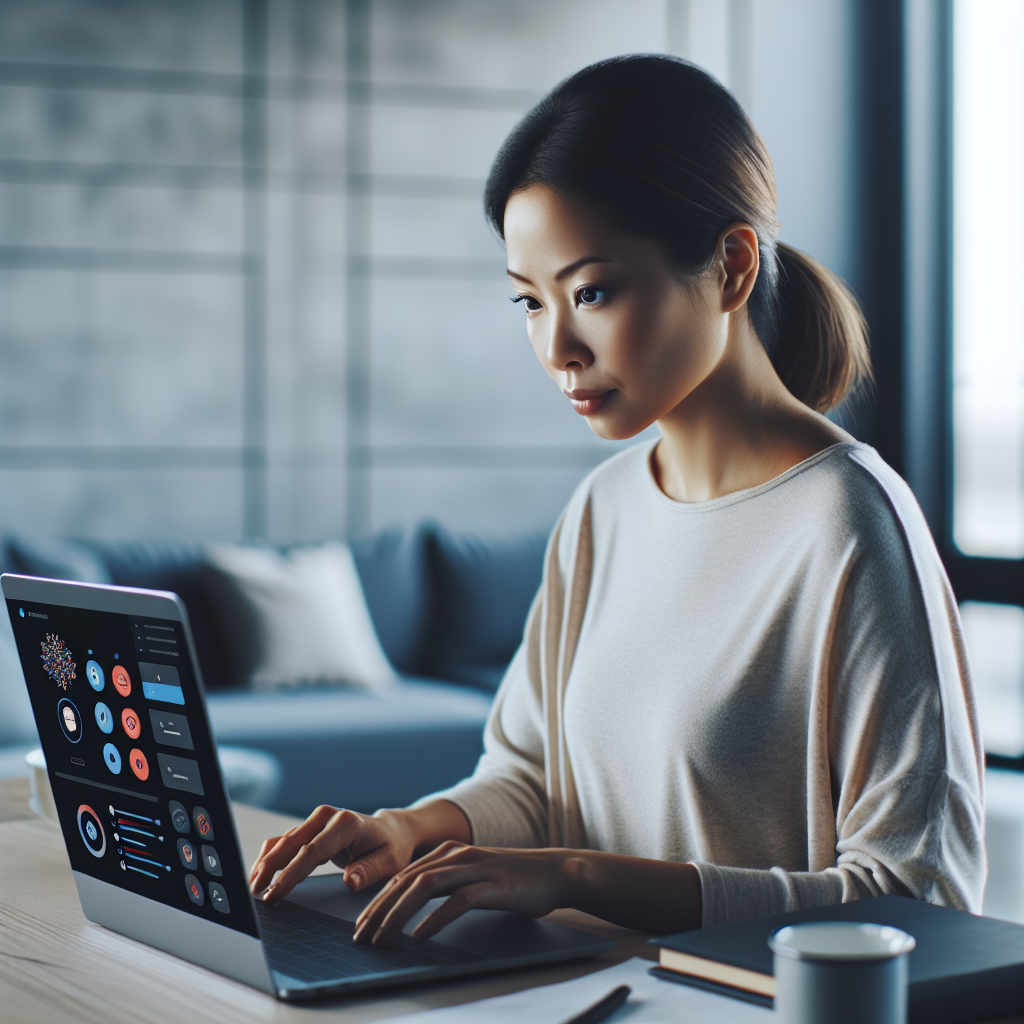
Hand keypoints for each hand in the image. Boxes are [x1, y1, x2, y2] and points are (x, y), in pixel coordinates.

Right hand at [249, 800, 470, 902]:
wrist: (391, 831)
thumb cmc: (391, 848)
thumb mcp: (389, 862)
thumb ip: (369, 871)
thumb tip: (350, 880)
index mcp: (346, 824)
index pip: (312, 851)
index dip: (291, 874)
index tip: (275, 894)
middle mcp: (327, 816)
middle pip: (291, 843)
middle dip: (270, 868)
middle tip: (255, 894)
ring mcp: (317, 819)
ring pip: (284, 841)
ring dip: (266, 863)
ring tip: (253, 887)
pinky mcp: (310, 827)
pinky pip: (285, 841)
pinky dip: (271, 857)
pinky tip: (261, 875)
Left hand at [353, 842, 569, 945]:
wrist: (554, 873)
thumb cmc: (512, 880)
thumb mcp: (472, 878)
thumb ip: (445, 886)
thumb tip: (411, 907)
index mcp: (449, 853)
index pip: (402, 877)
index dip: (378, 902)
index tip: (361, 926)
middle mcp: (457, 855)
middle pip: (406, 881)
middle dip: (379, 910)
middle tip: (361, 937)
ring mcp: (474, 868)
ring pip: (425, 887)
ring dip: (398, 914)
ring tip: (383, 938)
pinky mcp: (492, 884)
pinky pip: (457, 901)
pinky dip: (435, 918)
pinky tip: (420, 935)